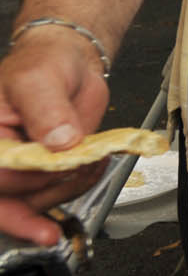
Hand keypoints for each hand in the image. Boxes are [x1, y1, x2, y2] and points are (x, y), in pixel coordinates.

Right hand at [0, 31, 112, 244]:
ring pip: (31, 205)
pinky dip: (78, 186)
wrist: (68, 64)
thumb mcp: (39, 78)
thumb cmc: (43, 63)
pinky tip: (92, 167)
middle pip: (4, 204)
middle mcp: (0, 157)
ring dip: (66, 191)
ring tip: (90, 163)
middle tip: (59, 209)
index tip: (56, 164)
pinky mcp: (45, 171)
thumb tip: (59, 142)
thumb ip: (47, 109)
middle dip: (32, 212)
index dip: (24, 179)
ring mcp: (21, 168)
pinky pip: (56, 194)